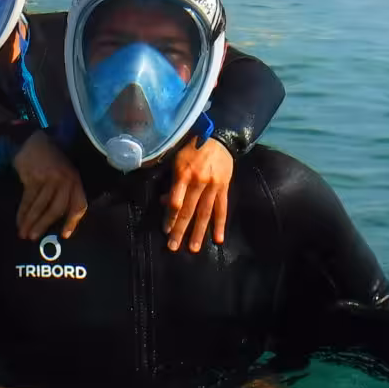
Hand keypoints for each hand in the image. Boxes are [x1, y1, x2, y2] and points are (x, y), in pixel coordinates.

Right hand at [12, 131, 87, 240]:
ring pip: (40, 206)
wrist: (36, 141)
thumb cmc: (52, 162)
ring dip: (30, 222)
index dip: (72, 222)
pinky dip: (22, 212)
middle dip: (44, 225)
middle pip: (56, 209)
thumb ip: (65, 193)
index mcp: (75, 181)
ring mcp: (48, 179)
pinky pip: (28, 199)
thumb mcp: (66, 174)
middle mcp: (65, 181)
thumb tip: (58, 220)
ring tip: (24, 234)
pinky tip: (19, 220)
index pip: (78, 205)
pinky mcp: (33, 177)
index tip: (64, 235)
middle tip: (35, 238)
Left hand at [165, 136, 232, 251]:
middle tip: (173, 247)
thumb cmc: (192, 149)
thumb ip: (171, 182)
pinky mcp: (224, 188)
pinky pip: (222, 209)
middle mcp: (199, 182)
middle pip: (189, 210)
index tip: (166, 230)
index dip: (170, 216)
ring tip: (194, 248)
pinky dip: (220, 224)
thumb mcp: (176, 161)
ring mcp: (213, 186)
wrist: (219, 139)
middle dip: (180, 229)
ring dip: (199, 232)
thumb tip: (164, 202)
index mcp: (184, 173)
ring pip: (205, 213)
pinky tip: (218, 239)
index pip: (176, 200)